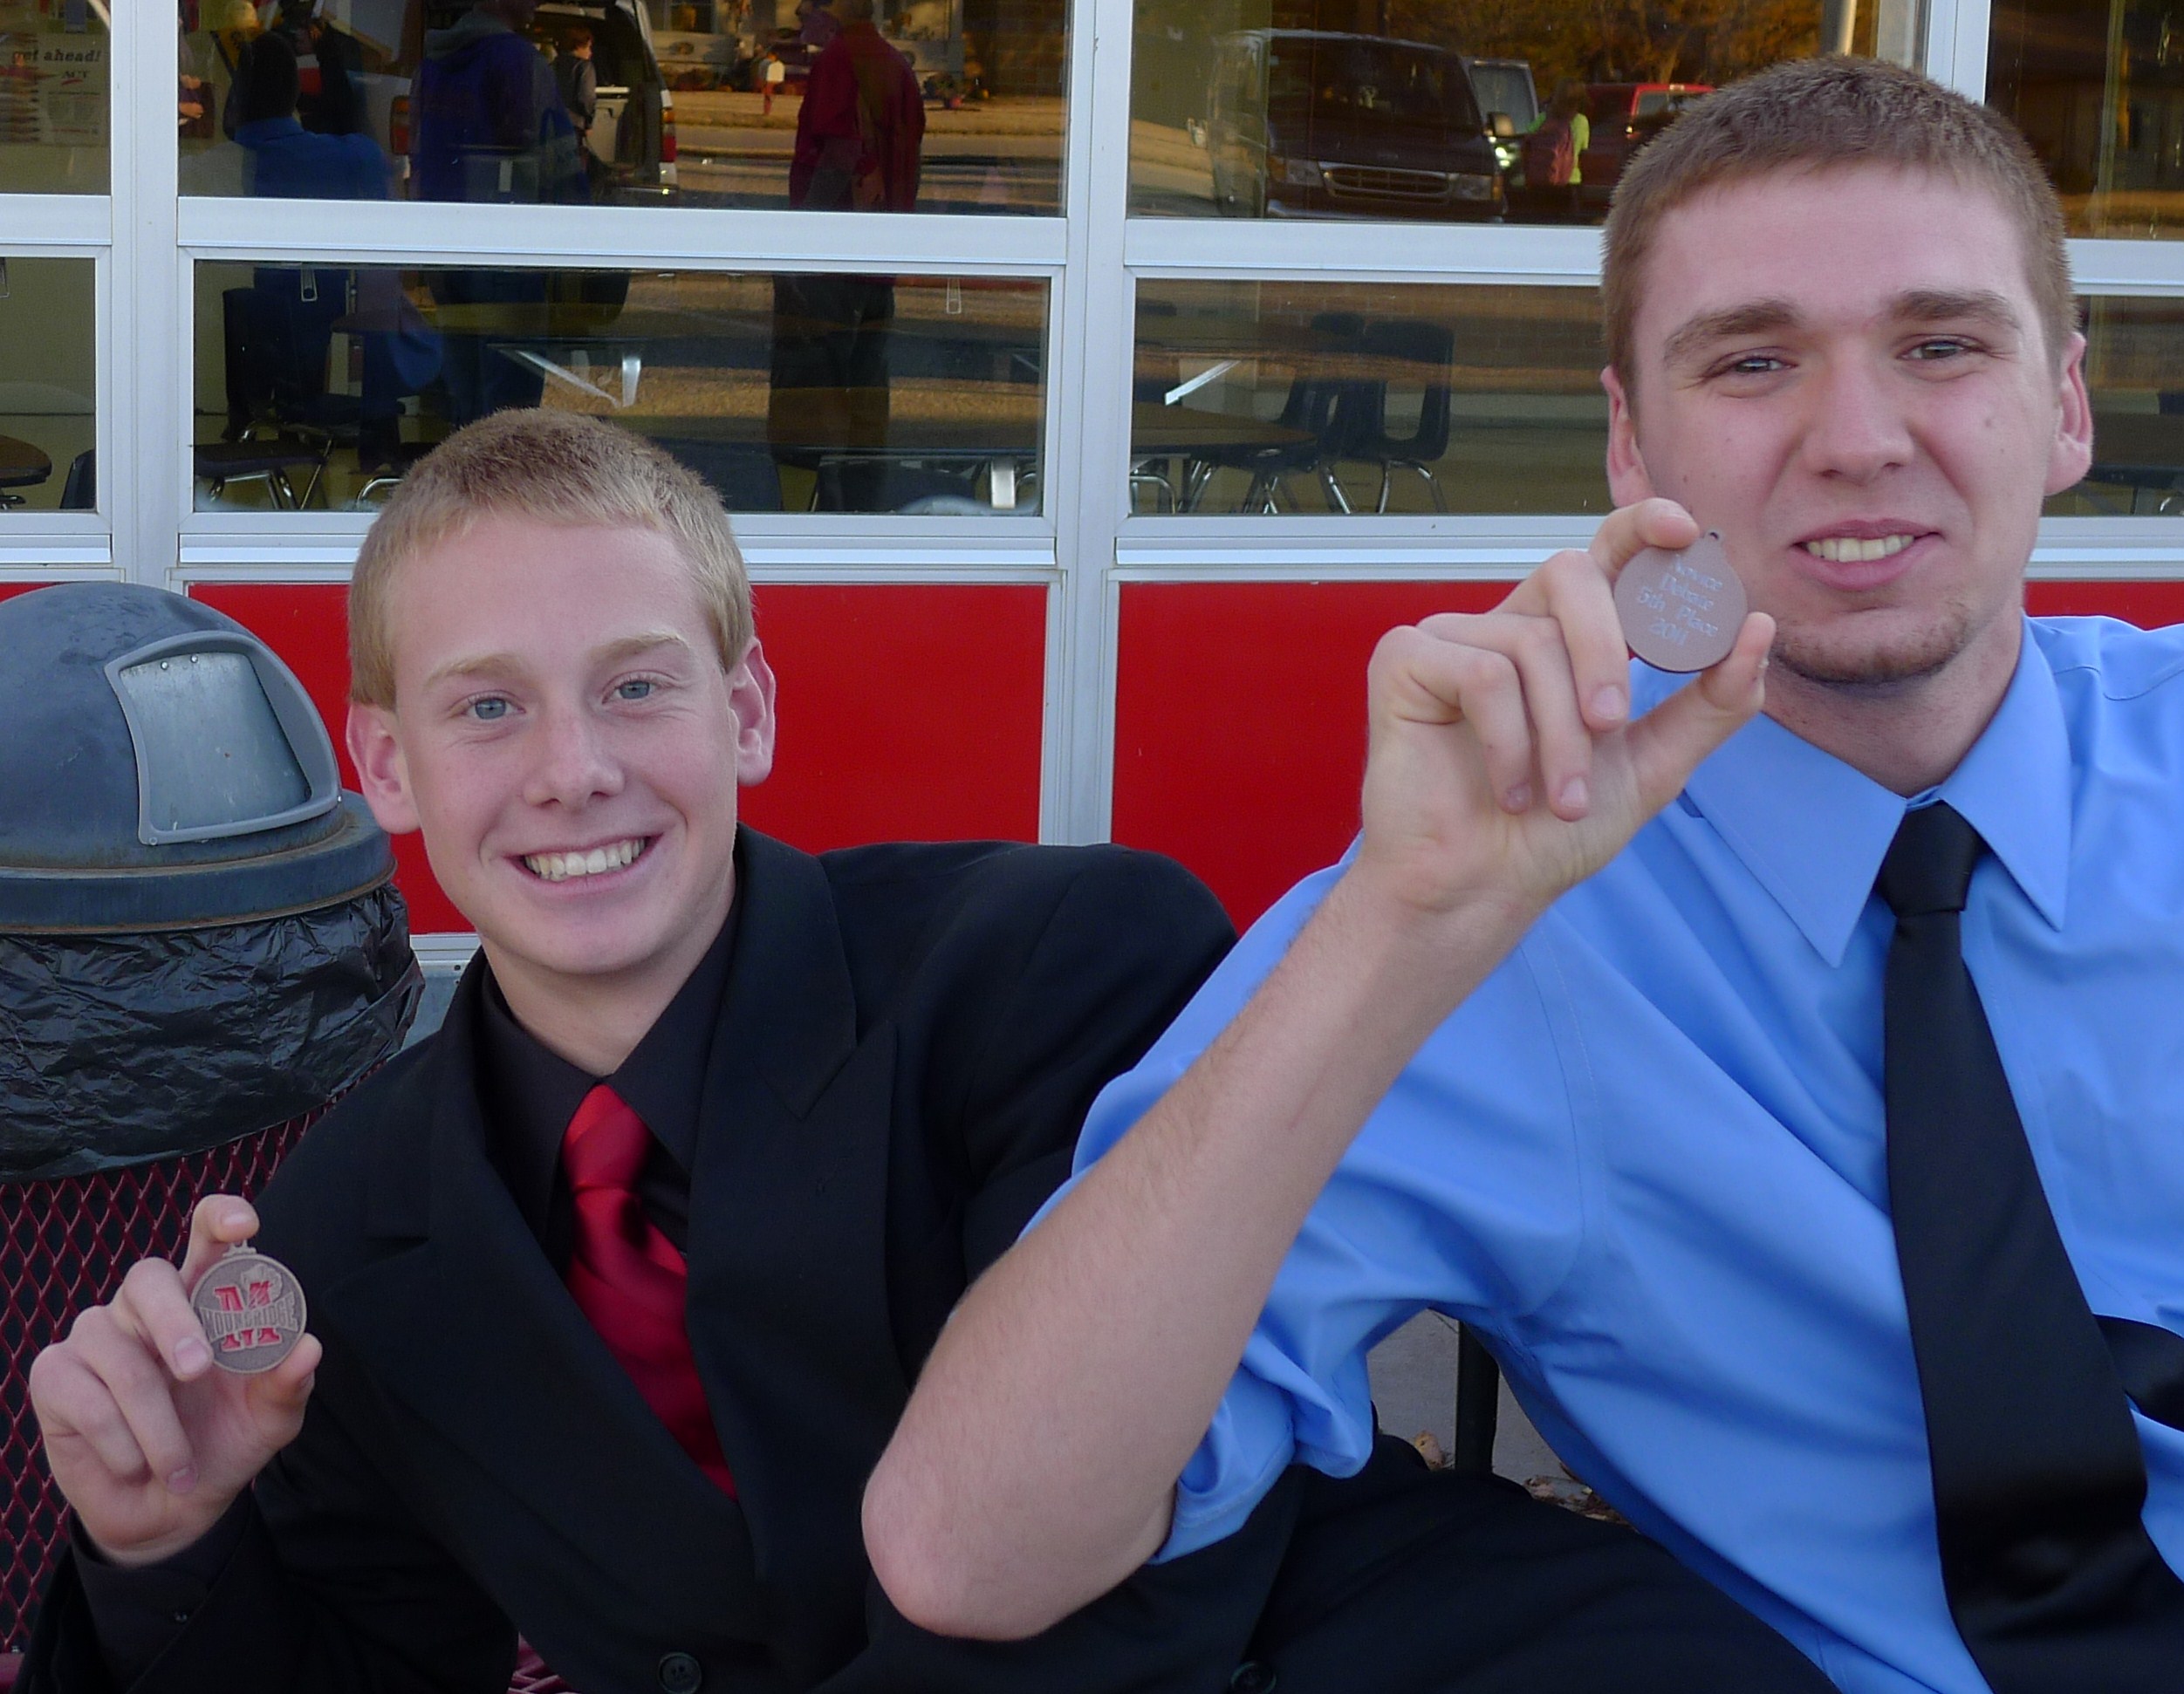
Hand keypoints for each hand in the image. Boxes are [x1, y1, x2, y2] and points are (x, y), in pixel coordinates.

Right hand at [28, 1196, 320, 1567]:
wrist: (172, 1511)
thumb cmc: (224, 1444)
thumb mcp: (269, 1420)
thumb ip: (288, 1383)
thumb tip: (308, 1348)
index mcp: (203, 1299)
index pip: (207, 1238)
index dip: (220, 1218)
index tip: (244, 1223)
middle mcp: (147, 1307)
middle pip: (148, 1278)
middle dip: (175, 1323)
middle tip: (198, 1370)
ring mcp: (96, 1337)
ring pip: (120, 1358)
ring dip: (157, 1424)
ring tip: (180, 1466)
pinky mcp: (55, 1376)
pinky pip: (85, 1399)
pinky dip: (121, 1443)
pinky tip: (136, 1465)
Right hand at [1353, 497, 1773, 925]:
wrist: (1484, 889)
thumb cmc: (1553, 832)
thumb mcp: (1654, 765)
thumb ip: (1712, 703)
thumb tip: (1758, 627)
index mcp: (1568, 636)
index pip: (1607, 556)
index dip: (1641, 526)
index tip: (1684, 530)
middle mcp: (1512, 624)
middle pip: (1572, 577)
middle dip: (1604, 649)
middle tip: (1611, 724)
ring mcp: (1454, 639)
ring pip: (1531, 643)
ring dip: (1558, 733)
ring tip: (1557, 797)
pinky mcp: (1405, 661)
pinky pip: (1480, 673)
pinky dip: (1507, 740)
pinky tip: (1508, 788)